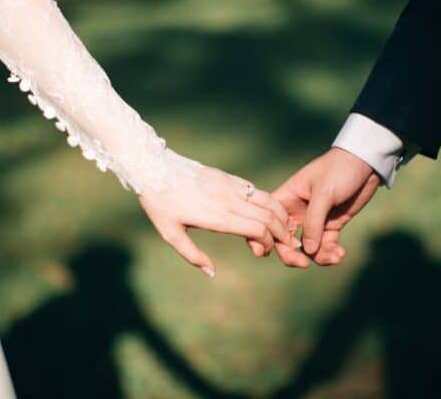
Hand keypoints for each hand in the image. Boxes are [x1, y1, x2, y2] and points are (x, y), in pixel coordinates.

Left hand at [139, 166, 294, 276]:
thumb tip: (211, 272)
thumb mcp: (170, 234)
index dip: (268, 242)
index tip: (264, 252)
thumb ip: (192, 255)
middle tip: (287, 244)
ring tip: (285, 228)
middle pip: (268, 216)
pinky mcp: (228, 177)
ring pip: (267, 200)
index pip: (257, 229)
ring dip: (281, 215)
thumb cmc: (160, 204)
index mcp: (218, 217)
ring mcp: (230, 186)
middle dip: (282, 232)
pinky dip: (269, 202)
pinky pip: (255, 190)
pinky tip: (269, 212)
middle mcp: (229, 200)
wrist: (154, 169)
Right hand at [264, 147, 379, 267]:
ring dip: (318, 257)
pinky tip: (340, 255)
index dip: (267, 238)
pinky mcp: (331, 224)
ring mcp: (314, 220)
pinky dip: (331, 253)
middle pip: (286, 240)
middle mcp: (297, 211)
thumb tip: (307, 251)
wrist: (366, 162)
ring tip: (334, 257)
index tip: (271, 252)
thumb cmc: (339, 170)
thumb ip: (313, 222)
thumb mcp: (324, 193)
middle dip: (293, 255)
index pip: (270, 222)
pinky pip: (326, 245)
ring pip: (308, 247)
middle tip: (304, 264)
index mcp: (287, 198)